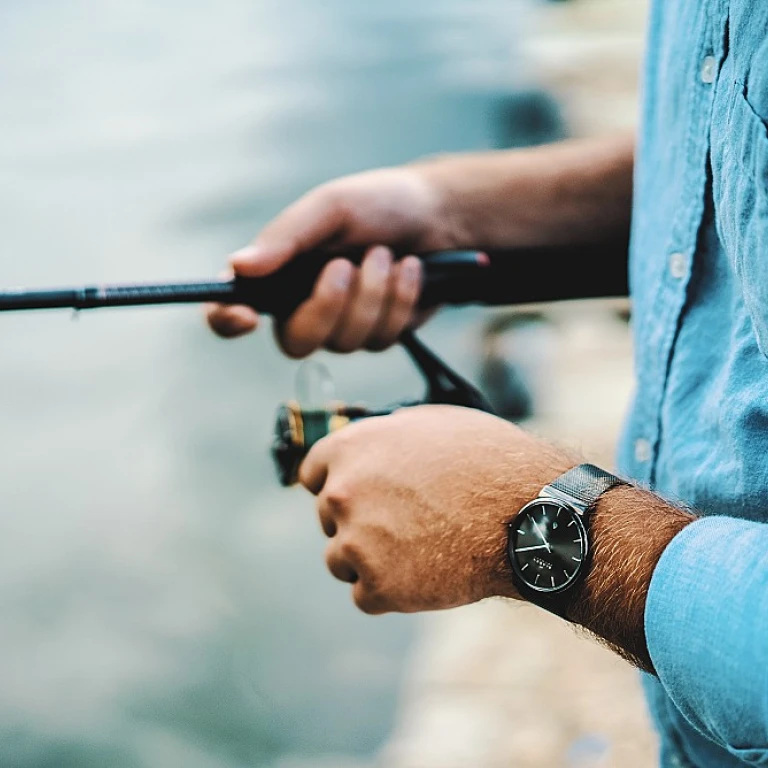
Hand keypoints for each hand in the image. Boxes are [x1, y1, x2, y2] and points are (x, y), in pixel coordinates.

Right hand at [206, 167, 460, 356]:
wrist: (440, 216)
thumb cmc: (377, 203)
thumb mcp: (331, 207)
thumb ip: (285, 237)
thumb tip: (237, 267)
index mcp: (277, 271)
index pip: (231, 308)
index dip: (228, 320)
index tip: (246, 317)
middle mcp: (302, 305)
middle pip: (295, 343)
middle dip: (327, 307)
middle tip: (347, 265)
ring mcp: (342, 325)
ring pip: (345, 342)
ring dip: (372, 294)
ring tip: (387, 254)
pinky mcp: (379, 334)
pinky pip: (382, 338)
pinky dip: (400, 299)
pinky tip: (410, 270)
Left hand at [298, 405, 573, 613]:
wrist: (527, 514)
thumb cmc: (488, 460)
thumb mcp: (434, 422)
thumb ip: (388, 433)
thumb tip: (373, 439)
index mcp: (349, 448)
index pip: (312, 473)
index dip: (338, 483)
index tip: (359, 497)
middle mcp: (342, 493)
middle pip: (328, 518)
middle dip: (358, 521)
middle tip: (405, 524)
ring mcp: (355, 542)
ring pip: (340, 559)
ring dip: (370, 559)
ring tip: (420, 550)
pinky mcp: (377, 587)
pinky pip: (366, 595)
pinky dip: (391, 591)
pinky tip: (426, 574)